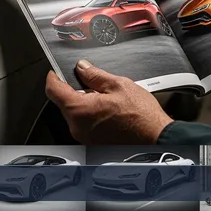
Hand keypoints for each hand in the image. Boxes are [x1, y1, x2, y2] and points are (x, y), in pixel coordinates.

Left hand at [45, 60, 172, 144]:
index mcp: (80, 110)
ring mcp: (84, 137)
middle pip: (64, 102)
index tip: (56, 71)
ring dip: (84, 103)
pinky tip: (108, 111)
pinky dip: (91, 115)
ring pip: (75, 114)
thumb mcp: (119, 85)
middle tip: (92, 82)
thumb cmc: (142, 118)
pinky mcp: (93, 143)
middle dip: (75, 90)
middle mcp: (77, 127)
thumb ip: (95, 75)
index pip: (53, 90)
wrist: (157, 139)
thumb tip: (82, 67)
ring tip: (106, 98)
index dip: (54, 76)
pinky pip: (84, 124)